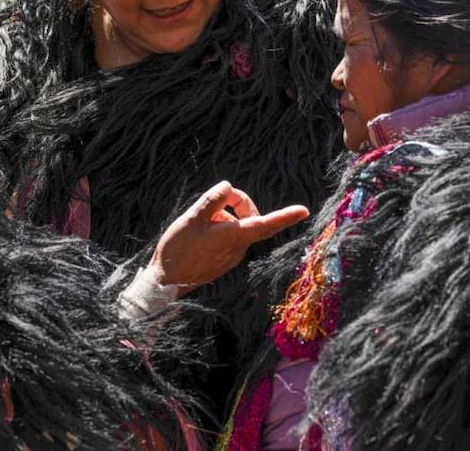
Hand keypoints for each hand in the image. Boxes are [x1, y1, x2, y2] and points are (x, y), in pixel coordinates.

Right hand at [150, 181, 308, 295]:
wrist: (166, 282)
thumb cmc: (178, 249)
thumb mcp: (191, 219)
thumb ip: (212, 200)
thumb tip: (228, 186)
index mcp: (233, 237)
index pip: (265, 224)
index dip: (285, 216)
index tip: (304, 210)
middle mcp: (237, 249)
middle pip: (249, 218)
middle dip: (236, 204)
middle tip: (215, 199)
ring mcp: (231, 257)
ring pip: (236, 227)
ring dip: (222, 217)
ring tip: (197, 222)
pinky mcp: (223, 262)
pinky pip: (228, 238)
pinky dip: (218, 229)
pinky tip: (198, 233)